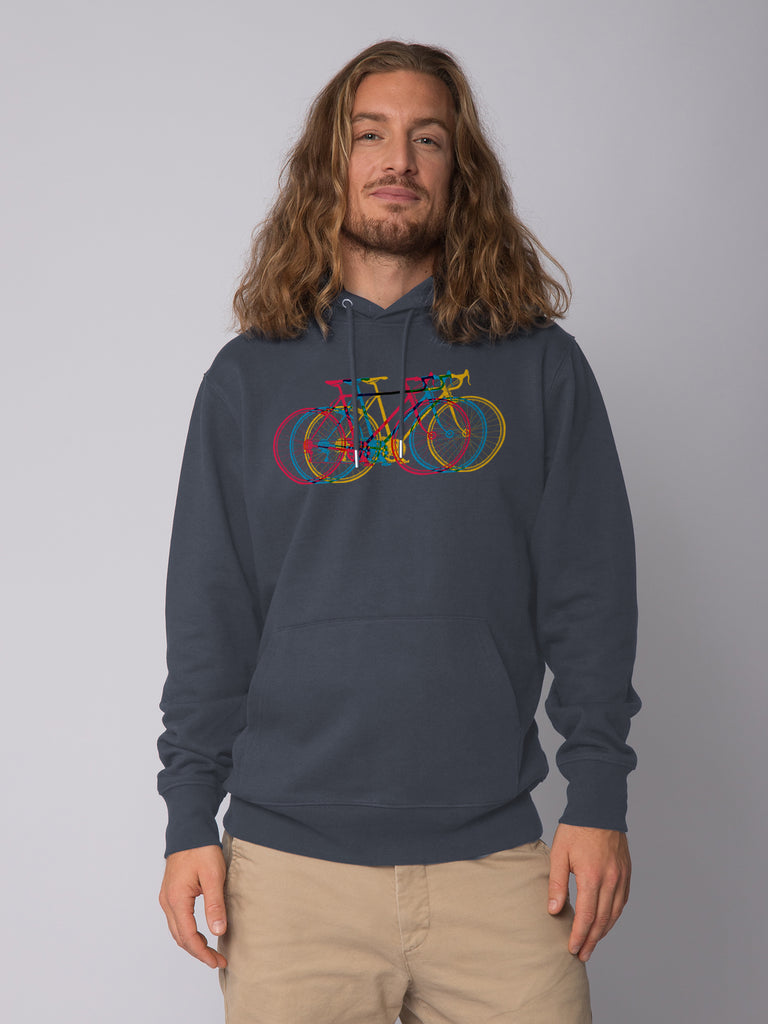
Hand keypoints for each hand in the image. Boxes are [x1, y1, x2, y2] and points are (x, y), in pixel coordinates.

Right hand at [159, 845, 227, 968]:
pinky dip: (188, 932)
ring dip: (193, 943)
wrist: (190, 830)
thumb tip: (218, 932)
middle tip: (218, 960)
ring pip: (177, 930)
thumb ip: (215, 905)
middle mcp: (167, 901)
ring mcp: (167, 898)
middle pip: (180, 937)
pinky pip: (177, 920)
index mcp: (176, 900)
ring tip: (211, 951)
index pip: (188, 936)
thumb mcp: (214, 876)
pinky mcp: (171, 893)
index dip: (203, 953)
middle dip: (198, 952)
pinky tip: (201, 933)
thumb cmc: (202, 850)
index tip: (218, 961)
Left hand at [547, 823, 630, 962]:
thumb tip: (554, 911)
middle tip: (583, 955)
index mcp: (592, 877)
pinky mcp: (626, 872)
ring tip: (593, 943)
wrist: (598, 807)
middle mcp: (611, 880)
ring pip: (615, 913)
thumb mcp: (559, 854)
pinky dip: (614, 916)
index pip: (586, 916)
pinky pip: (622, 901)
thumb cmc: (576, 829)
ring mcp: (621, 876)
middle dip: (591, 940)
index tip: (572, 949)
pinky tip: (606, 922)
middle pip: (602, 920)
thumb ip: (557, 883)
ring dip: (604, 931)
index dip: (579, 936)